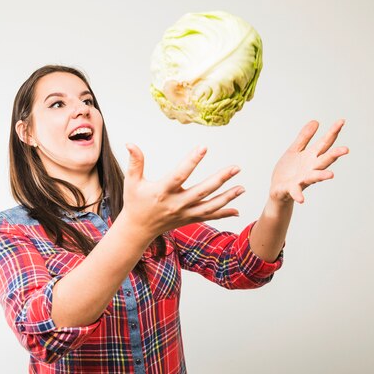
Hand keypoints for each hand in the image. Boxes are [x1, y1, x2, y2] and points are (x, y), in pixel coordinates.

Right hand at [121, 143, 244, 237]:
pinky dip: (223, 214)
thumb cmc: (135, 203)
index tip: (203, 147)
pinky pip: (209, 217)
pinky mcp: (189, 219)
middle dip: (220, 179)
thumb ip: (134, 162)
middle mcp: (176, 204)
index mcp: (162, 192)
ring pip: (210, 206)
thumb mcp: (132, 182)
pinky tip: (237, 210)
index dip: (192, 161)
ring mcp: (184, 213)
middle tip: (236, 168)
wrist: (138, 229)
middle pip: (202, 191)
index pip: (180, 175)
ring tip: (242, 187)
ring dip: (227, 197)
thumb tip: (130, 143)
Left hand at [270, 119, 348, 203]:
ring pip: (314, 177)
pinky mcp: (291, 189)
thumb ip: (304, 137)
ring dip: (322, 176)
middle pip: (324, 160)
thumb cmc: (288, 170)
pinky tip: (301, 199)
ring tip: (330, 175)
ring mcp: (302, 180)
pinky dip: (298, 195)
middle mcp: (310, 168)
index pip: (324, 143)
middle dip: (334, 155)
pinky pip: (296, 192)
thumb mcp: (294, 150)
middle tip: (346, 149)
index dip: (333, 132)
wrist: (278, 190)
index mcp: (311, 157)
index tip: (342, 121)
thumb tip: (316, 121)